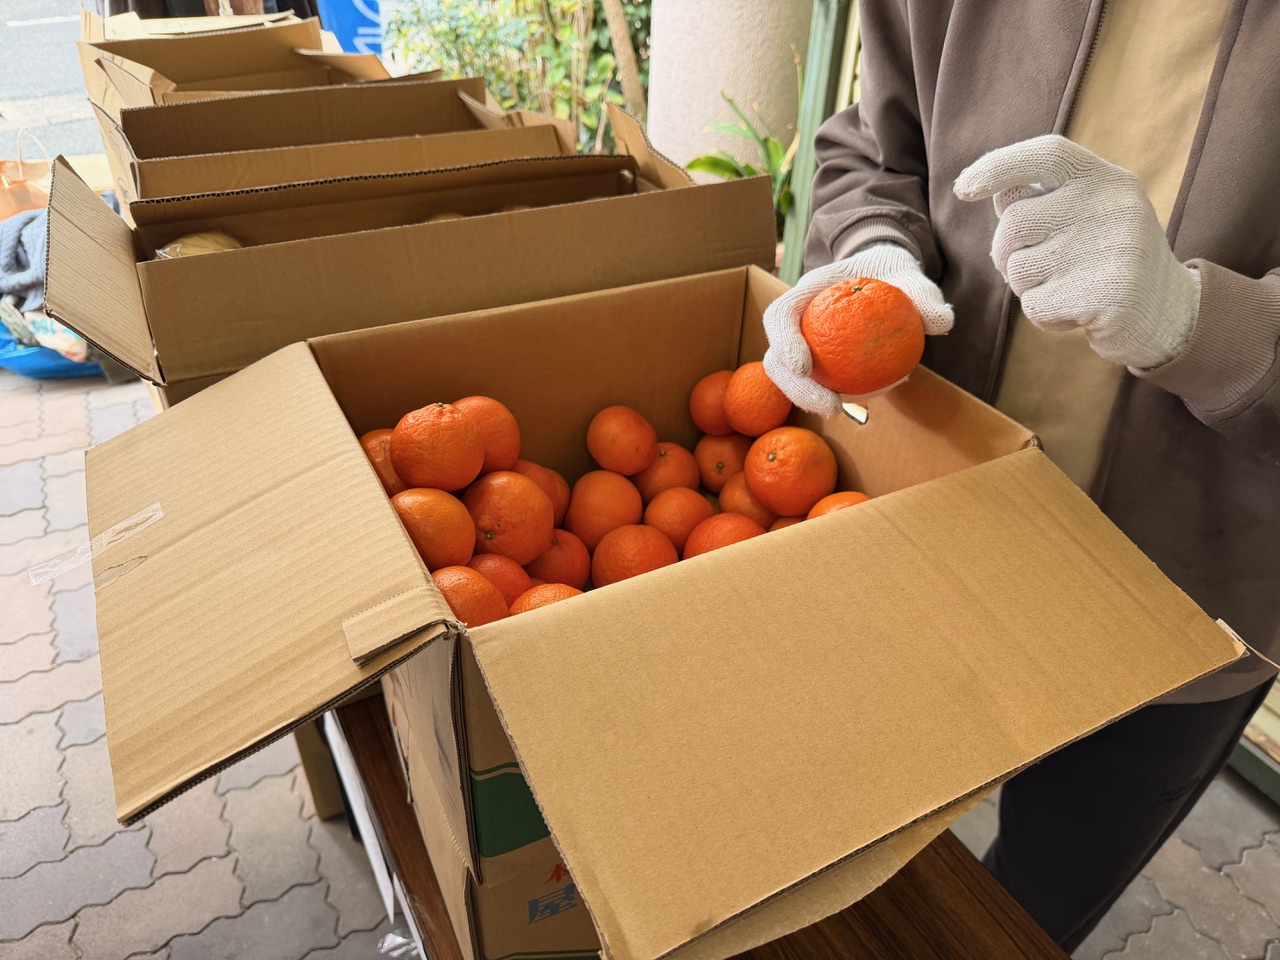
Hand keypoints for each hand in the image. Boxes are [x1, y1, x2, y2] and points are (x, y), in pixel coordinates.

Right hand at [763, 243, 953, 415]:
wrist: (882, 273)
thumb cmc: (890, 269)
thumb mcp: (909, 273)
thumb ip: (923, 293)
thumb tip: (942, 321)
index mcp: (808, 290)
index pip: (780, 314)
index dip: (785, 342)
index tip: (805, 367)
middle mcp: (798, 318)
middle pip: (776, 357)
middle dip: (796, 388)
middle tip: (830, 407)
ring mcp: (803, 340)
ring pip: (790, 375)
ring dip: (808, 399)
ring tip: (839, 412)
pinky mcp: (816, 358)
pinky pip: (815, 381)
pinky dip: (828, 395)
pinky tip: (855, 406)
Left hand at [954, 134, 1199, 370]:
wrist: (1167, 314)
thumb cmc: (1109, 259)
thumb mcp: (1087, 216)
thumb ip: (1045, 200)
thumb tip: (994, 189)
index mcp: (1109, 179)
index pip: (1046, 154)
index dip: (998, 165)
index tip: (963, 188)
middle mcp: (1113, 207)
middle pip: (1014, 222)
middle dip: (1005, 253)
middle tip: (1033, 268)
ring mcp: (1112, 250)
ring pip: (1017, 269)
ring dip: (1027, 287)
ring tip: (1067, 286)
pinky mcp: (1105, 295)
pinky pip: (1034, 306)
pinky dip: (1044, 316)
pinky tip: (1077, 312)